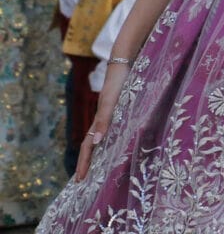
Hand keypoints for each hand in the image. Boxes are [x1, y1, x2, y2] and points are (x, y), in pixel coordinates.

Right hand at [76, 60, 130, 180]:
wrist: (126, 62)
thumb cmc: (118, 83)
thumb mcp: (110, 102)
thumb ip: (104, 120)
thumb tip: (95, 142)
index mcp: (99, 120)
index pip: (88, 146)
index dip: (84, 163)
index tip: (79, 180)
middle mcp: (104, 119)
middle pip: (92, 144)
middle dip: (88, 161)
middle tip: (84, 178)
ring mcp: (112, 113)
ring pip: (103, 137)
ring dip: (100, 152)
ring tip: (100, 166)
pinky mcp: (122, 107)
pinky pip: (114, 128)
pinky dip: (113, 139)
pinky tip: (119, 142)